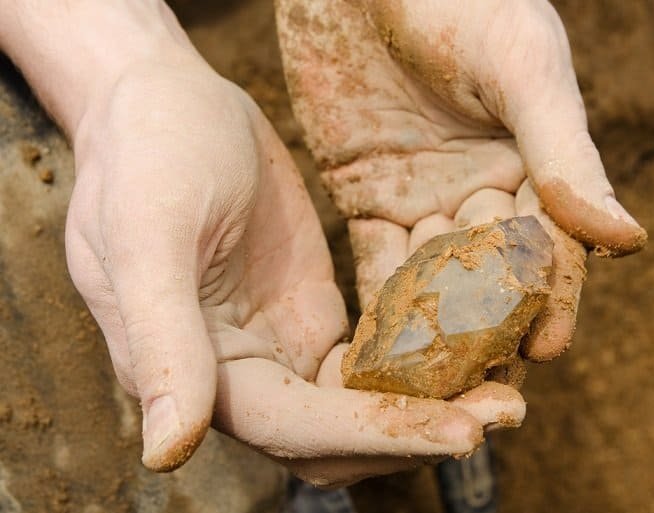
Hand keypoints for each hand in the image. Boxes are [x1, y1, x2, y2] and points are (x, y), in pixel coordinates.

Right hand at [64, 56, 523, 482]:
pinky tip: (472, 339)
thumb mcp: (143, 234)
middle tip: (505, 409)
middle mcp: (243, 373)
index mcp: (197, 371)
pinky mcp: (311, 310)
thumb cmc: (144, 156)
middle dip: (418, 432)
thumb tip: (168, 453)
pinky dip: (420, 359)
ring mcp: (281, 344)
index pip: (294, 427)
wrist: (164, 104)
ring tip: (505, 387)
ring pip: (363, 403)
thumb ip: (160, 338)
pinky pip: (374, 352)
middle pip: (339, 435)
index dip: (374, 432)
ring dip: (430, 404)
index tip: (462, 429)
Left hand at [275, 0, 646, 360]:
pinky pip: (374, 262)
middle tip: (483, 387)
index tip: (545, 351)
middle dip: (491, 330)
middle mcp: (480, 190)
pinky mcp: (366, 198)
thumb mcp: (520, 66)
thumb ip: (564, 149)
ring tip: (427, 385)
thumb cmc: (455, 1)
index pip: (549, 243)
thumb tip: (624, 239)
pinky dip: (377, 304)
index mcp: (532, 162)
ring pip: (433, 280)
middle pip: (493, 276)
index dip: (550, 298)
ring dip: (433, 331)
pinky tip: (375, 347)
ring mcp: (421, 199)